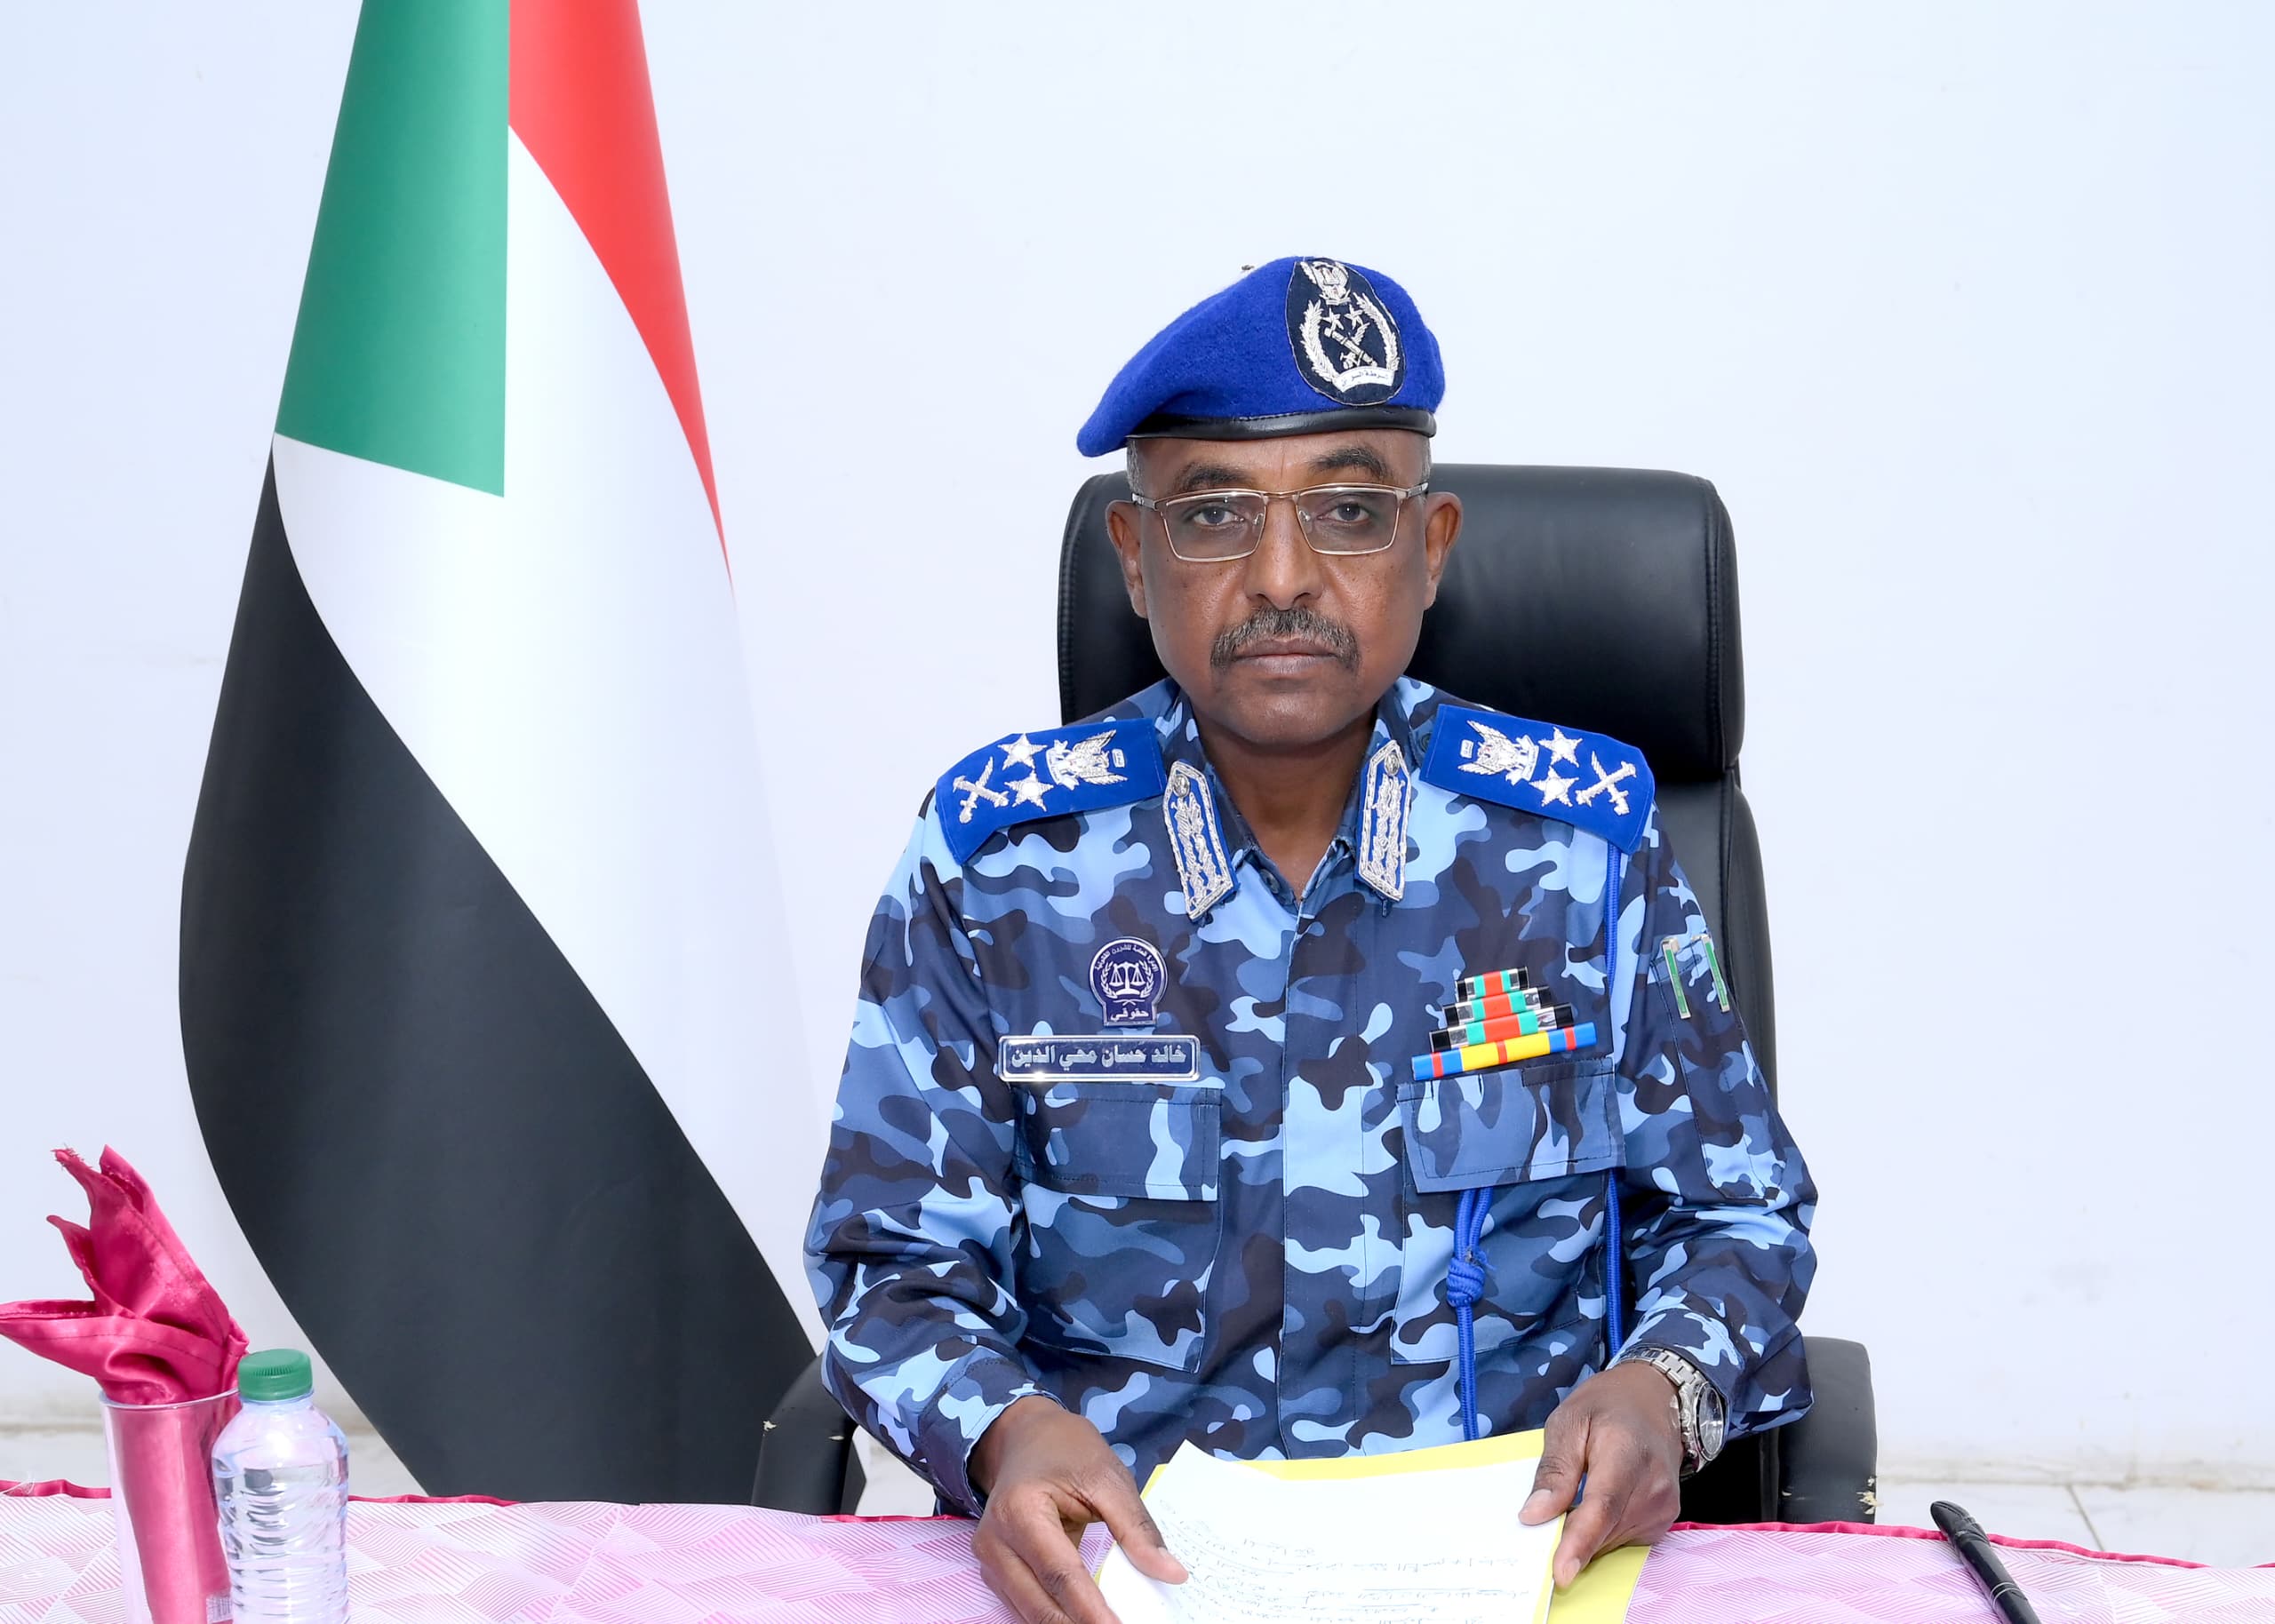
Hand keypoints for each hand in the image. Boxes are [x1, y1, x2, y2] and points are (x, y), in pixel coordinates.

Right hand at [969, 1395, 1187, 1623]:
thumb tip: (1171, 1573)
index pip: (1061, 1574)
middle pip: (1040, 1604)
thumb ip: (1136, 1528)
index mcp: (1021, 1510)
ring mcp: (990, 1559)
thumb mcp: (1108, 1477)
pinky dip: (1056, 1618)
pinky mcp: (995, 1571)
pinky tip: (1085, 1620)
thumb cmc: (1066, 1450)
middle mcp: (995, 1541)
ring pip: (1029, 1613)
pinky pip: (1025, 1606)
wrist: (1023, 1436)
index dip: (1092, 1611)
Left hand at [1517, 1361, 1684, 1586]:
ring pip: (1612, 1540)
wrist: (1654, 1400)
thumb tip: (1533, 1515)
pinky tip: (1594, 1506)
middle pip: (1605, 1530)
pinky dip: (1602, 1532)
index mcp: (1627, 1452)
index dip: (1580, 1542)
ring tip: (1574, 1499)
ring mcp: (1665, 1505)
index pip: (1603, 1507)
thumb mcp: (1568, 1422)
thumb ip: (1554, 1469)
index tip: (1560, 1572)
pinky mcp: (1664, 1519)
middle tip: (1542, 1524)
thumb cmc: (1606, 1407)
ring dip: (1586, 1534)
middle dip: (1570, 1538)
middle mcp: (1654, 1485)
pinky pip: (1623, 1539)